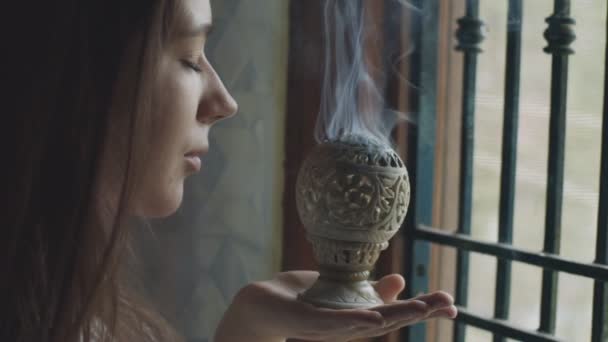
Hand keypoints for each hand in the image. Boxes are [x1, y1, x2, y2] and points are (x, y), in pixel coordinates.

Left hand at [214, 271, 456, 341]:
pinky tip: (371, 316)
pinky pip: (331, 323)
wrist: (263, 305)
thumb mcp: (343, 292)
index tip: (451, 303)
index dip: (423, 310)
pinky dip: (352, 321)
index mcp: (358, 317)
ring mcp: (328, 327)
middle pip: (388, 321)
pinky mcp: (307, 321)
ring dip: (394, 317)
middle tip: (449, 304)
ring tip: (421, 309)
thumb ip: (371, 291)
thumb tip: (402, 281)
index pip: (396, 314)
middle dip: (418, 313)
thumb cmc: (304, 300)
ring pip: (365, 324)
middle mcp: (347, 326)